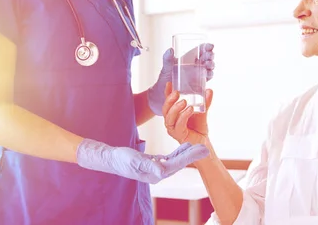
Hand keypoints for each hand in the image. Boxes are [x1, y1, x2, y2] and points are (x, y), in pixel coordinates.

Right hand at [76, 139, 208, 183]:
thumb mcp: (134, 161)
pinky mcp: (153, 163)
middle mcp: (158, 173)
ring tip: (199, 145)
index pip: (177, 164)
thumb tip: (162, 170)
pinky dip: (178, 152)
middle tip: (206, 147)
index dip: (190, 157)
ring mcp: (156, 168)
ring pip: (176, 160)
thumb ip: (149, 166)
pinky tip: (184, 146)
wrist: (111, 159)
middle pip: (180, 163)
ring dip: (187, 153)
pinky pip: (170, 158)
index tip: (202, 150)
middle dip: (193, 155)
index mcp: (156, 173)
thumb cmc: (121, 160)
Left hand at [148, 43, 214, 114]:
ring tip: (207, 66)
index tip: (210, 46)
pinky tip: (207, 77)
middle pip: (207, 58)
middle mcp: (196, 66)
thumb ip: (167, 59)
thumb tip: (170, 50)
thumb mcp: (166, 68)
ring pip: (209, 69)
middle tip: (209, 57)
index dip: (207, 47)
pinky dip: (208, 79)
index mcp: (190, 59)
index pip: (201, 50)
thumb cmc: (164, 79)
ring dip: (210, 66)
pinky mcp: (198, 86)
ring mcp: (198, 76)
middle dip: (210, 56)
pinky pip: (205, 82)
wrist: (162, 94)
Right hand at [162, 82, 213, 144]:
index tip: (169, 83)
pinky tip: (190, 110)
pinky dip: (183, 116)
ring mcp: (173, 129)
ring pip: (169, 117)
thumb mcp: (202, 112)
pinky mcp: (178, 135)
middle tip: (176, 92)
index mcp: (174, 114)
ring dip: (175, 108)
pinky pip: (178, 125)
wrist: (203, 143)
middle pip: (165, 109)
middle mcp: (171, 121)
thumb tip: (209, 90)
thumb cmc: (199, 128)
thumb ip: (205, 102)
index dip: (167, 93)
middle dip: (169, 100)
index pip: (168, 102)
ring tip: (184, 101)